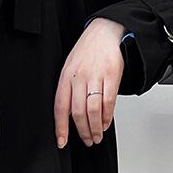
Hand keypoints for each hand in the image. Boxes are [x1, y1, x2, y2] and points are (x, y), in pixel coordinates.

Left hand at [54, 18, 125, 148]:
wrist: (106, 31)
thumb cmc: (87, 51)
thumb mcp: (70, 68)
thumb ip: (68, 90)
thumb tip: (68, 115)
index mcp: (66, 77)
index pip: (60, 107)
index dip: (61, 127)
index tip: (62, 142)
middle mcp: (79, 77)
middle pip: (78, 112)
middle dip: (83, 131)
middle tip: (87, 140)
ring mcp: (96, 76)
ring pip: (93, 110)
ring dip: (95, 128)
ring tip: (97, 136)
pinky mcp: (112, 75)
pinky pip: (108, 102)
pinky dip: (107, 117)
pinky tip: (105, 123)